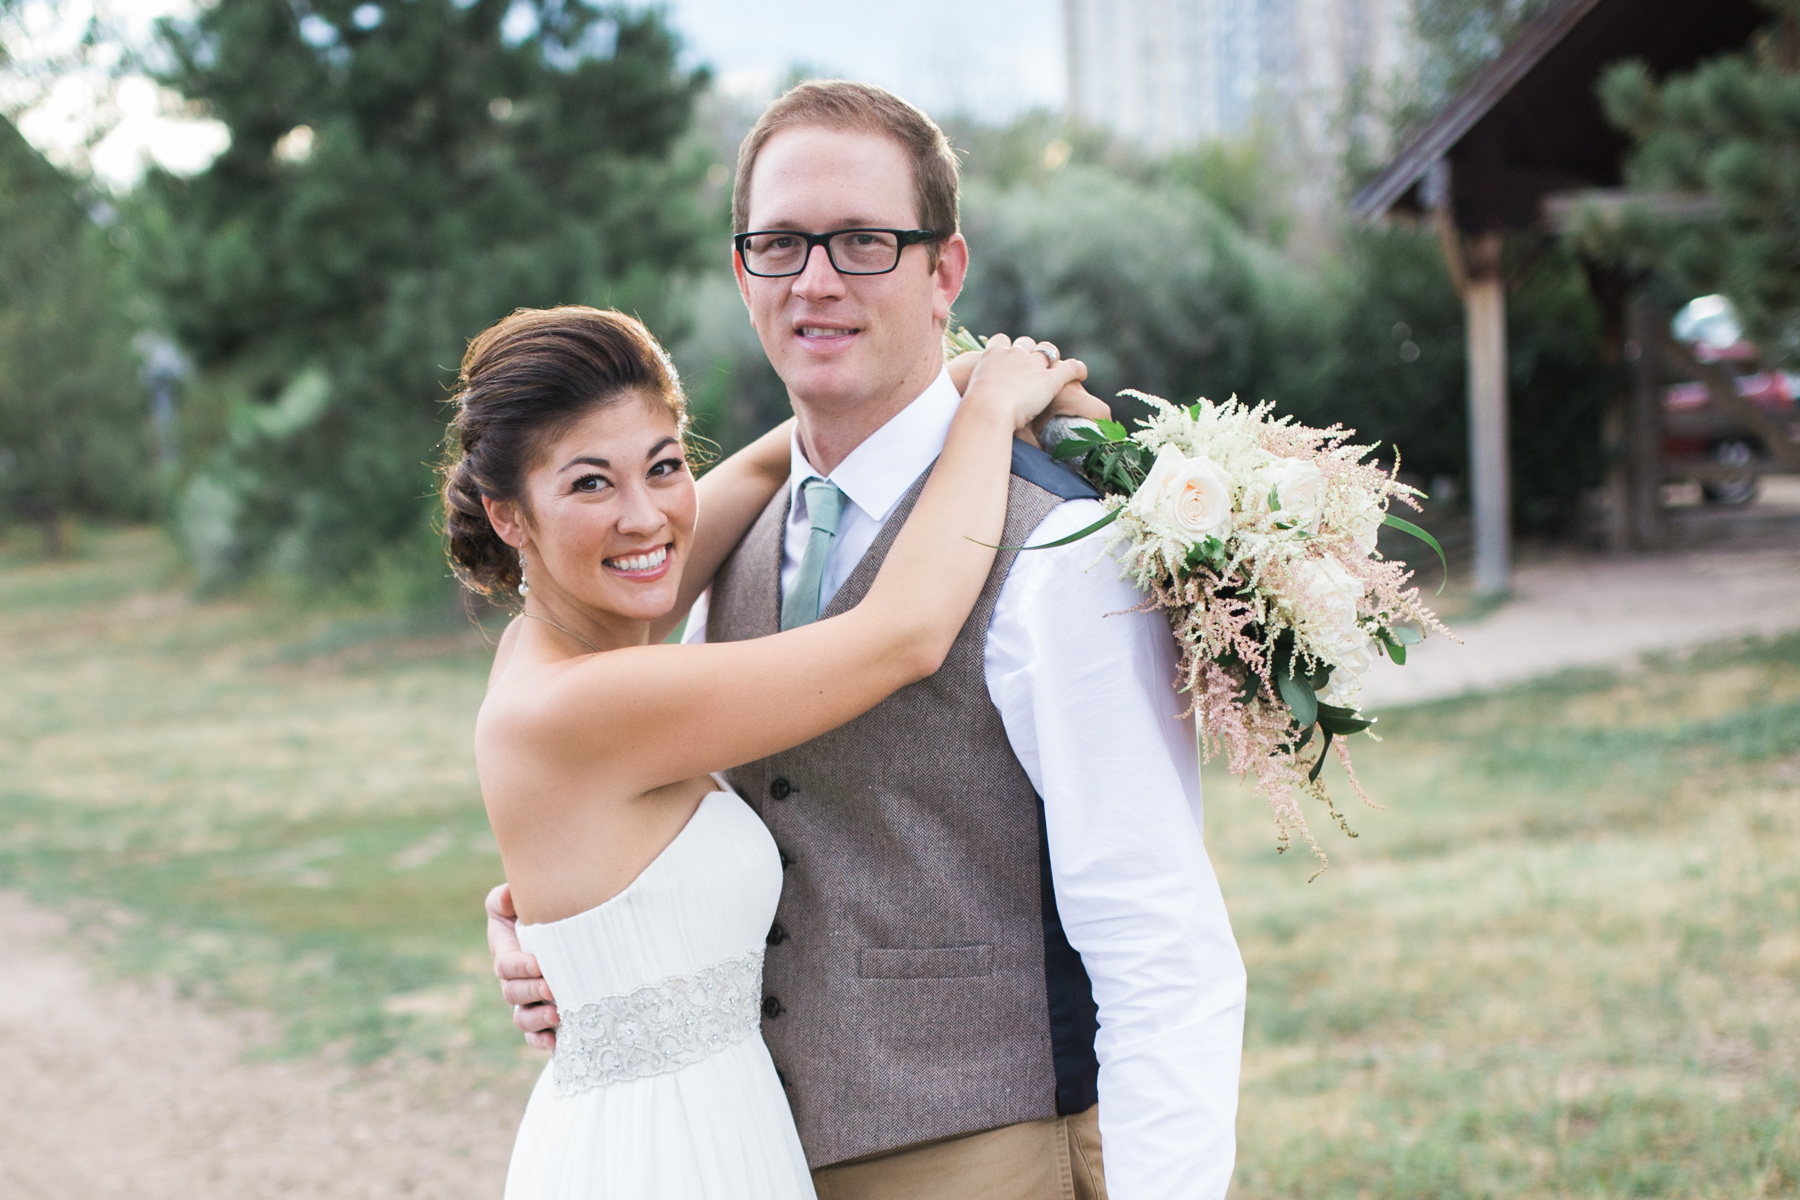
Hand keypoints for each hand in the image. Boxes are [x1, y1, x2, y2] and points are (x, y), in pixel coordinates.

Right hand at [486, 882, 558, 1050]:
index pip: (506, 964)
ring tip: (556, 1016)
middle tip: (552, 988)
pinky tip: (555, 1043)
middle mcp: (514, 981)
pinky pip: (535, 1036)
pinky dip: (541, 1041)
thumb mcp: (521, 902)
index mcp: (507, 953)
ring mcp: (528, 1002)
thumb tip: (507, 897)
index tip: (538, 964)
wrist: (569, 930)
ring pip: (522, 1018)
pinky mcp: (544, 1018)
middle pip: (513, 993)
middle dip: (532, 992)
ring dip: (536, 1020)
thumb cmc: (543, 912)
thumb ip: (505, 898)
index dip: (519, 967)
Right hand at [949, 340, 1110, 446]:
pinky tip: (1082, 374)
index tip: (1008, 357)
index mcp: (991, 355)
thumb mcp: (969, 399)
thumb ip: (975, 400)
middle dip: (1031, 351)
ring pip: (1048, 352)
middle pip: (1025, 343)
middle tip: (1033, 366)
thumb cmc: (973, 410)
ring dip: (1052, 358)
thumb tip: (968, 421)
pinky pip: (1069, 367)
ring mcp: (1032, 364)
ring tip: (1056, 368)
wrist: (987, 409)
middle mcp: (1013, 354)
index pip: (1001, 340)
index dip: (1007, 348)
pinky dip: (1077, 369)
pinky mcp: (1050, 378)